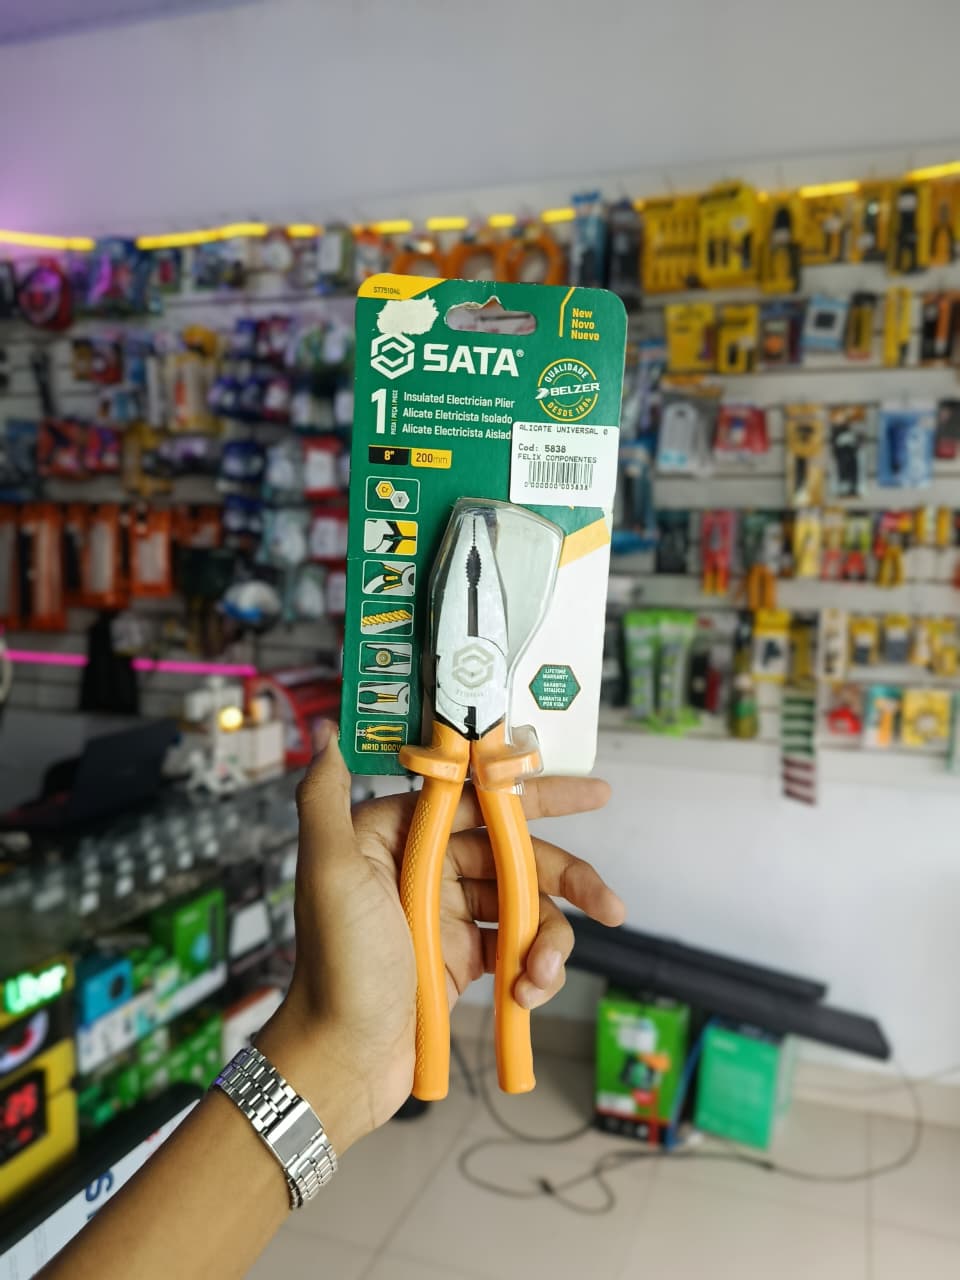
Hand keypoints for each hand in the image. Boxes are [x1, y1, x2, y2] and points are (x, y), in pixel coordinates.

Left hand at [258, 721, 623, 1154]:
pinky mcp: (462, 960)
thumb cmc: (335, 964)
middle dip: (566, 877)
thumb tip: (330, 735)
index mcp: (396, 836)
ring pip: (523, 904)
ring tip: (541, 976)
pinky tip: (528, 994)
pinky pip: (516, 947)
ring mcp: (446, 915)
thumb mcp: (328, 871)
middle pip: (513, 854)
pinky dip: (533, 968)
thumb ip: (324, 798)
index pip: (478, 799)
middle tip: (609, 904)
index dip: (536, 795)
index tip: (592, 794)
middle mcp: (424, 868)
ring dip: (547, 938)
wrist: (341, 1060)